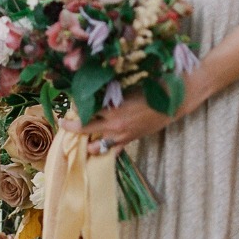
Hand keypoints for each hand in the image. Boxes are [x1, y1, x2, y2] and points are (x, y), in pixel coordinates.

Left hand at [62, 71, 203, 149]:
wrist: (175, 100)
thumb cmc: (153, 87)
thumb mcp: (128, 87)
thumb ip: (111, 93)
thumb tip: (94, 91)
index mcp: (113, 110)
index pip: (85, 114)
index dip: (73, 112)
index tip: (65, 109)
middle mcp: (115, 126)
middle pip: (85, 130)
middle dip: (72, 127)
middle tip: (63, 123)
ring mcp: (123, 136)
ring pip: (96, 146)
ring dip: (87, 142)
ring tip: (79, 137)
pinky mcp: (131, 140)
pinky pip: (113, 150)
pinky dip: (104, 150)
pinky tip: (97, 148)